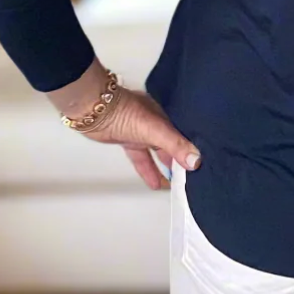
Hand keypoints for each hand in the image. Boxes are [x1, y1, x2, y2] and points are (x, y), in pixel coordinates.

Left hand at [78, 88, 201, 190]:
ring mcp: (141, 132)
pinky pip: (142, 158)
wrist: (94, 110)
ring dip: (164, 168)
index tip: (199, 167)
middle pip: (172, 146)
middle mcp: (156, 124)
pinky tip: (153, 181)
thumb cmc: (124, 112)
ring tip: (173, 184)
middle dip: (179, 162)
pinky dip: (148, 169)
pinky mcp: (128, 140)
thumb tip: (196, 160)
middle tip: (188, 179)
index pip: (184, 137)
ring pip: (157, 153)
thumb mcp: (155, 130)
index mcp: (166, 117)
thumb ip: (175, 145)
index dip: (191, 152)